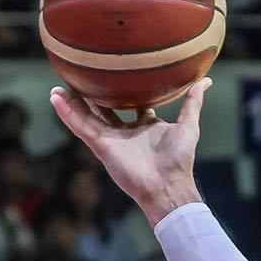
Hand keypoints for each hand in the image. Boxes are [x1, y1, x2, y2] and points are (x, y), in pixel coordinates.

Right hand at [51, 78, 209, 216]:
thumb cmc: (179, 159)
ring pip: (87, 117)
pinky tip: (55, 98)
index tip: (114, 75)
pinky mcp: (101, 146)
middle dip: (90, 96)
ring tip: (56, 87)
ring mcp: (111, 140)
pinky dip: (68, 113)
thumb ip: (193, 102)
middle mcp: (125, 133)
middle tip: (79, 78)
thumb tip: (205, 81)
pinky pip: (81, 127)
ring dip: (71, 103)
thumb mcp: (188, 125)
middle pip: (103, 110)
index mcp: (143, 126)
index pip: (129, 105)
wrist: (167, 184)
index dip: (122, 92)